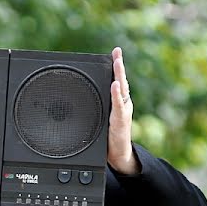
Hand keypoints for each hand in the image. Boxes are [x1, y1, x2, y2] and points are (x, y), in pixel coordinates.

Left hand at [107, 47, 140, 174]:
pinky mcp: (121, 120)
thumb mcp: (101, 118)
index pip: (117, 81)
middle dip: (119, 65)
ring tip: (116, 62)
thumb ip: (97, 107)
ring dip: (119, 74)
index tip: (114, 52)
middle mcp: (122, 103)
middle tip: (116, 51)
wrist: (118, 154)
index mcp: (118, 102)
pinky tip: (114, 84)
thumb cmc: (109, 137)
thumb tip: (83, 97)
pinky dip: (116, 94)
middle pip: (121, 80)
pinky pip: (118, 105)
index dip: (116, 67)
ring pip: (122, 89)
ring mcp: (123, 111)